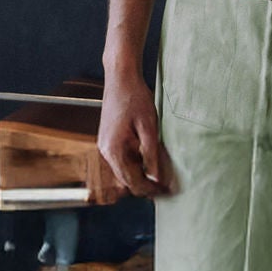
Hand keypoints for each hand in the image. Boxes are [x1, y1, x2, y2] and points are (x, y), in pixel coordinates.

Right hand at [97, 69, 174, 197]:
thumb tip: (157, 179)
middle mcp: (105, 151)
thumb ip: (152, 155)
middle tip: (167, 187)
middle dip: (146, 185)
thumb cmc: (136, 99)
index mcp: (114, 150)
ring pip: (124, 171)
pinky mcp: (107, 140)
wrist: (121, 78)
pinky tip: (149, 159)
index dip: (151, 190)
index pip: (132, 182)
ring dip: (140, 175)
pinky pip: (121, 159)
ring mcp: (104, 145)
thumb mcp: (149, 127)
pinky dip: (135, 164)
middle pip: (126, 180)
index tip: (167, 192)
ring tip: (161, 174)